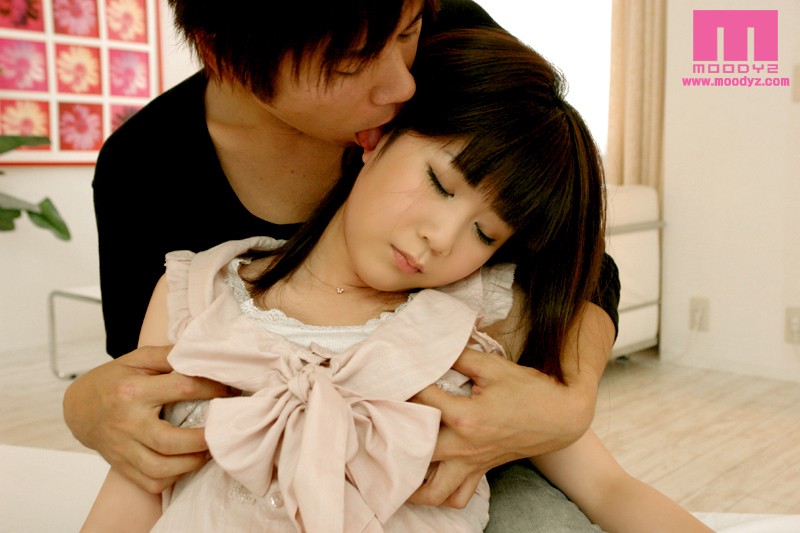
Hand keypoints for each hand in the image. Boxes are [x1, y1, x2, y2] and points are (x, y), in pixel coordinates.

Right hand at [62, 345, 232, 492]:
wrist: (78, 407)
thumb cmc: (114, 380)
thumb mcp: (138, 359)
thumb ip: (169, 355)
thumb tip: (202, 354)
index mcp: (133, 390)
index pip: (182, 388)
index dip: (212, 388)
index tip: (230, 390)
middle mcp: (127, 422)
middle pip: (170, 440)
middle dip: (204, 439)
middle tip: (223, 430)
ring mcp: (123, 448)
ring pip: (160, 468)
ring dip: (191, 463)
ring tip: (209, 450)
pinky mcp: (121, 466)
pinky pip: (150, 482)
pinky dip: (174, 477)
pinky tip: (186, 463)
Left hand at [408, 349, 595, 507]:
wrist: (560, 416)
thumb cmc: (528, 389)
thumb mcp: (493, 366)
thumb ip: (458, 356)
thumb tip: (432, 347)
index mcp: (466, 417)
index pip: (422, 400)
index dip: (406, 384)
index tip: (396, 375)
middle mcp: (464, 446)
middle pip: (415, 451)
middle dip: (395, 434)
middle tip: (383, 419)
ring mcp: (471, 464)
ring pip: (433, 491)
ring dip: (412, 481)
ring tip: (396, 463)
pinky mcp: (480, 472)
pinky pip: (455, 497)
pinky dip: (439, 494)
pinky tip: (427, 477)